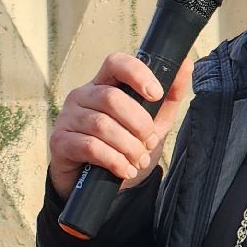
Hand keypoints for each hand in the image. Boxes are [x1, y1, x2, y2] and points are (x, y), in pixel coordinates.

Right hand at [49, 52, 193, 197]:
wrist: (97, 184)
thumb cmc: (122, 147)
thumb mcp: (151, 123)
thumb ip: (168, 98)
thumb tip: (186, 64)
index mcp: (103, 84)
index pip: (116, 63)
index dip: (137, 73)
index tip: (156, 94)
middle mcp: (82, 96)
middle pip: (111, 98)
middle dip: (138, 123)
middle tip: (149, 141)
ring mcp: (67, 118)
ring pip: (102, 125)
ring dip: (128, 146)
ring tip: (138, 160)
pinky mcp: (60, 142)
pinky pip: (90, 146)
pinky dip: (114, 160)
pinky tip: (125, 169)